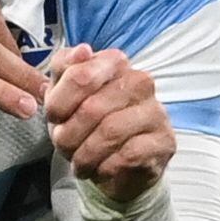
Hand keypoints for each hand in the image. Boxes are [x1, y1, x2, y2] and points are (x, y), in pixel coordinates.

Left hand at [44, 45, 173, 203]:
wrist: (116, 165)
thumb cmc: (87, 124)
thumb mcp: (65, 94)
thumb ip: (65, 68)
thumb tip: (83, 50)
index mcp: (115, 63)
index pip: (80, 76)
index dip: (58, 104)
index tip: (54, 119)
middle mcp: (140, 82)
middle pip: (92, 108)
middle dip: (69, 135)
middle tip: (63, 147)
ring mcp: (156, 112)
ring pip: (110, 132)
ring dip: (85, 154)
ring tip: (78, 163)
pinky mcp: (165, 142)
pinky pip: (128, 155)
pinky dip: (105, 167)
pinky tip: (99, 170)